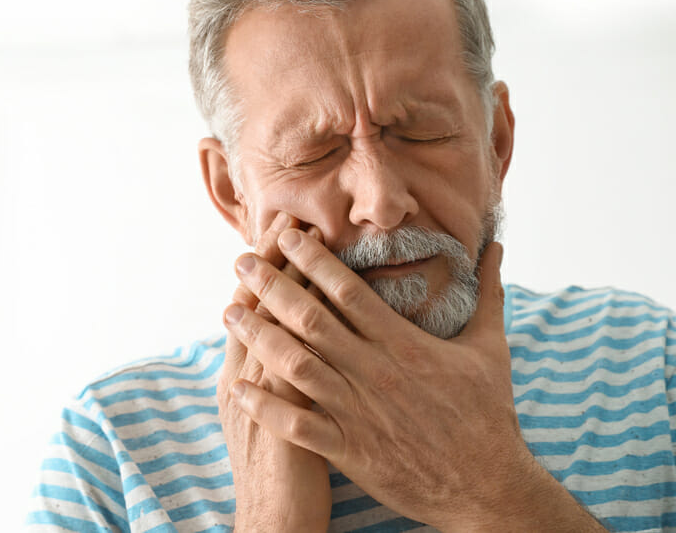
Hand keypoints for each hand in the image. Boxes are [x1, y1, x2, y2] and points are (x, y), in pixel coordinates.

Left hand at [225, 234, 605, 530]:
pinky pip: (297, 425)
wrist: (488, 488)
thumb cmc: (488, 416)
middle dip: (272, 287)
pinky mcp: (350, 449)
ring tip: (229, 312)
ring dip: (258, 337)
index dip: (312, 261)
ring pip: (295, 366)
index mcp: (402, 344)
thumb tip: (496, 246)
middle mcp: (373, 372)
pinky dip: (265, 405)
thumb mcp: (491, 349)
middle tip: (241, 261)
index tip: (286, 236)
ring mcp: (358, 411)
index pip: (347, 291)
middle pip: (311, 320)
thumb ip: (489, 293)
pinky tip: (237, 386)